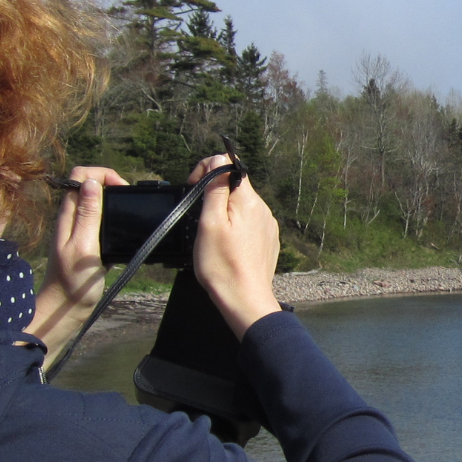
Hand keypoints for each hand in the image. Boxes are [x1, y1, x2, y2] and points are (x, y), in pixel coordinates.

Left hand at [29, 165, 128, 367]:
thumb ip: (88, 214)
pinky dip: (112, 219)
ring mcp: (76, 229)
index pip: (80, 175)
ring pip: (94, 201)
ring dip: (112, 201)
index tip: (121, 189)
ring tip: (127, 214)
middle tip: (127, 200)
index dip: (102, 174)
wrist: (65, 309)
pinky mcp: (84, 241)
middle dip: (110, 184)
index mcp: (68, 214)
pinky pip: (98, 220)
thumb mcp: (84, 246)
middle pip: (88, 184)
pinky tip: (120, 232)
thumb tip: (91, 182)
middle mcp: (70, 217)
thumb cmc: (73, 282)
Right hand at [189, 153, 282, 337]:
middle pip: (234, 186)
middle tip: (199, 220)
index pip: (229, 164)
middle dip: (214, 195)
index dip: (207, 170)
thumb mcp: (209, 223)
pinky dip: (234, 228)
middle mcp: (262, 208)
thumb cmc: (222, 266)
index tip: (194, 189)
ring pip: (240, 206)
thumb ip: (215, 189)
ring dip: (224, 213)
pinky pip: (248, 223)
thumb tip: (219, 160)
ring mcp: (267, 225)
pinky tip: (226, 247)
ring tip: (212, 238)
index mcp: (248, 200)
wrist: (245, 301)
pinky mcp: (267, 240)